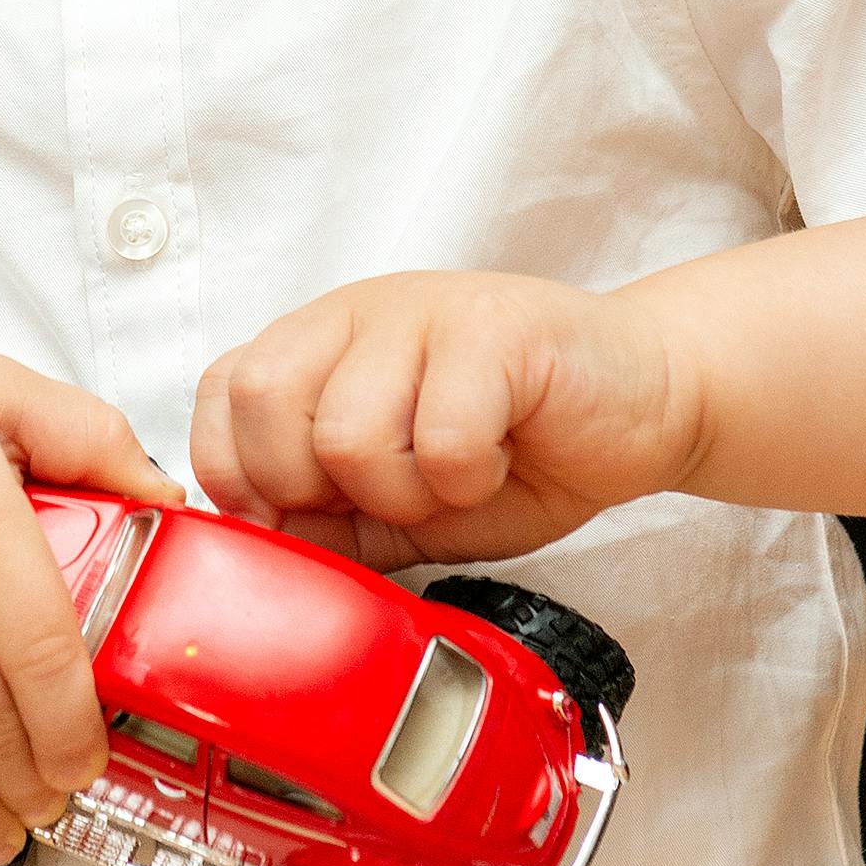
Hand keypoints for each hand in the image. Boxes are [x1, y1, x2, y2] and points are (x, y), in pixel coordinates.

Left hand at [190, 272, 697, 568]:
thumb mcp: (400, 504)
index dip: (240, 474)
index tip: (298, 518)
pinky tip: (501, 457)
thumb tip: (257, 553)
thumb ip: (326, 521)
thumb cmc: (520, 448)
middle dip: (313, 486)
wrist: (645, 404)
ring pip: (345, 431)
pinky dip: (469, 478)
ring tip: (455, 475)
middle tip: (389, 495)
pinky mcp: (494, 328)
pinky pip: (440, 437)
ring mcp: (424, 312)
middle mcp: (360, 314)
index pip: (220, 393)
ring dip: (405, 489)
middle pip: (263, 403)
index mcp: (322, 343)